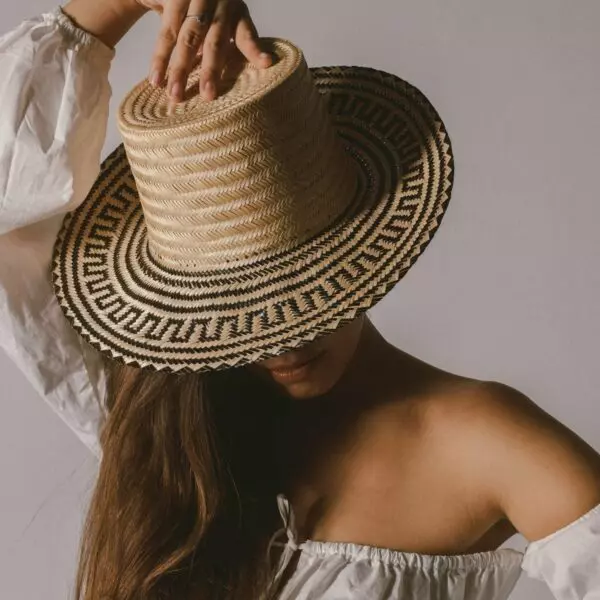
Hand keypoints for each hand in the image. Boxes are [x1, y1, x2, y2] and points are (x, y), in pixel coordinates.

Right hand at [136, 0, 271, 102]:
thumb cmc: (211, 11)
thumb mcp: (228, 20)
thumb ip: (235, 43)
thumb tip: (245, 76)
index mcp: (236, 10)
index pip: (246, 33)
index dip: (254, 49)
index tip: (266, 63)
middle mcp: (217, 3)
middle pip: (214, 40)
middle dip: (210, 70)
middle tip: (208, 96)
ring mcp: (193, 0)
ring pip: (187, 39)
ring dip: (179, 70)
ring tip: (175, 96)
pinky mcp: (172, 2)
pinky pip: (165, 34)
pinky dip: (159, 59)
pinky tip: (155, 80)